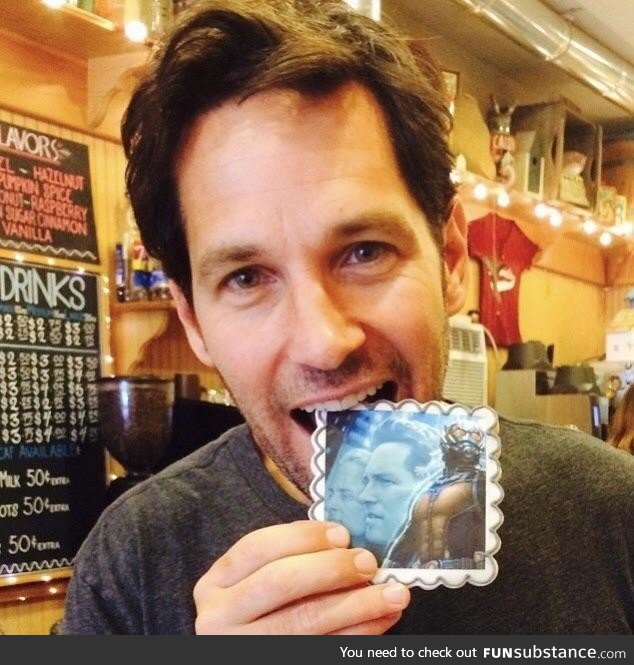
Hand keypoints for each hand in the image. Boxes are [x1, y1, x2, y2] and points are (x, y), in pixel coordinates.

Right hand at [193, 520, 409, 633]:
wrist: (244, 650)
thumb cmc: (257, 610)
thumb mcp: (254, 581)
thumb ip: (288, 559)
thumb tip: (344, 541)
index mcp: (216, 583)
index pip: (259, 548)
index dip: (304, 537)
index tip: (343, 534)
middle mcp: (220, 618)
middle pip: (281, 583)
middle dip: (332, 569)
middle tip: (369, 563)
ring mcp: (245, 649)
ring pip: (304, 622)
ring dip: (358, 606)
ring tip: (393, 594)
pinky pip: (322, 651)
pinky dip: (358, 635)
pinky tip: (382, 621)